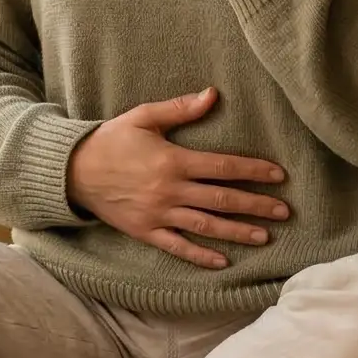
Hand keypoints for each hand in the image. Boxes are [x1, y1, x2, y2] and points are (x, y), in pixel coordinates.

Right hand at [64, 86, 291, 269]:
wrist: (73, 171)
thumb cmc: (111, 140)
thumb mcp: (143, 117)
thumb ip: (180, 109)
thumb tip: (213, 94)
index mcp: (173, 160)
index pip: (224, 167)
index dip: (254, 171)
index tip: (279, 176)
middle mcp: (170, 190)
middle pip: (222, 200)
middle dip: (256, 206)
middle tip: (284, 211)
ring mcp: (158, 214)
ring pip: (206, 226)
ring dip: (237, 233)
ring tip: (264, 237)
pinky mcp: (146, 231)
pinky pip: (178, 247)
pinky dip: (200, 256)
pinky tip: (222, 262)